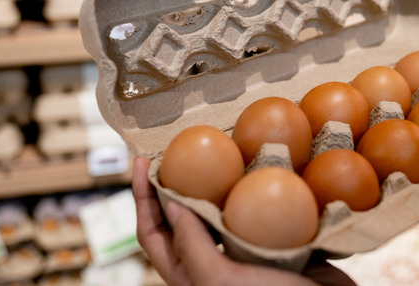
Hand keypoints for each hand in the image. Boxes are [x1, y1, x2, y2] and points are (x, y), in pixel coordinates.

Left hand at [132, 157, 356, 285]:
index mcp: (191, 275)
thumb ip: (193, 246)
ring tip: (220, 150)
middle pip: (184, 216)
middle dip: (177, 181)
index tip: (141, 161)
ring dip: (219, 181)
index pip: (152, 233)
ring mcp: (245, 252)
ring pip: (223, 210)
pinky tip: (264, 166)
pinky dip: (259, 190)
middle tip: (178, 146)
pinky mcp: (277, 244)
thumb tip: (170, 204)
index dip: (142, 198)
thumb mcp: (221, 280)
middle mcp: (214, 262)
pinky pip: (260, 212)